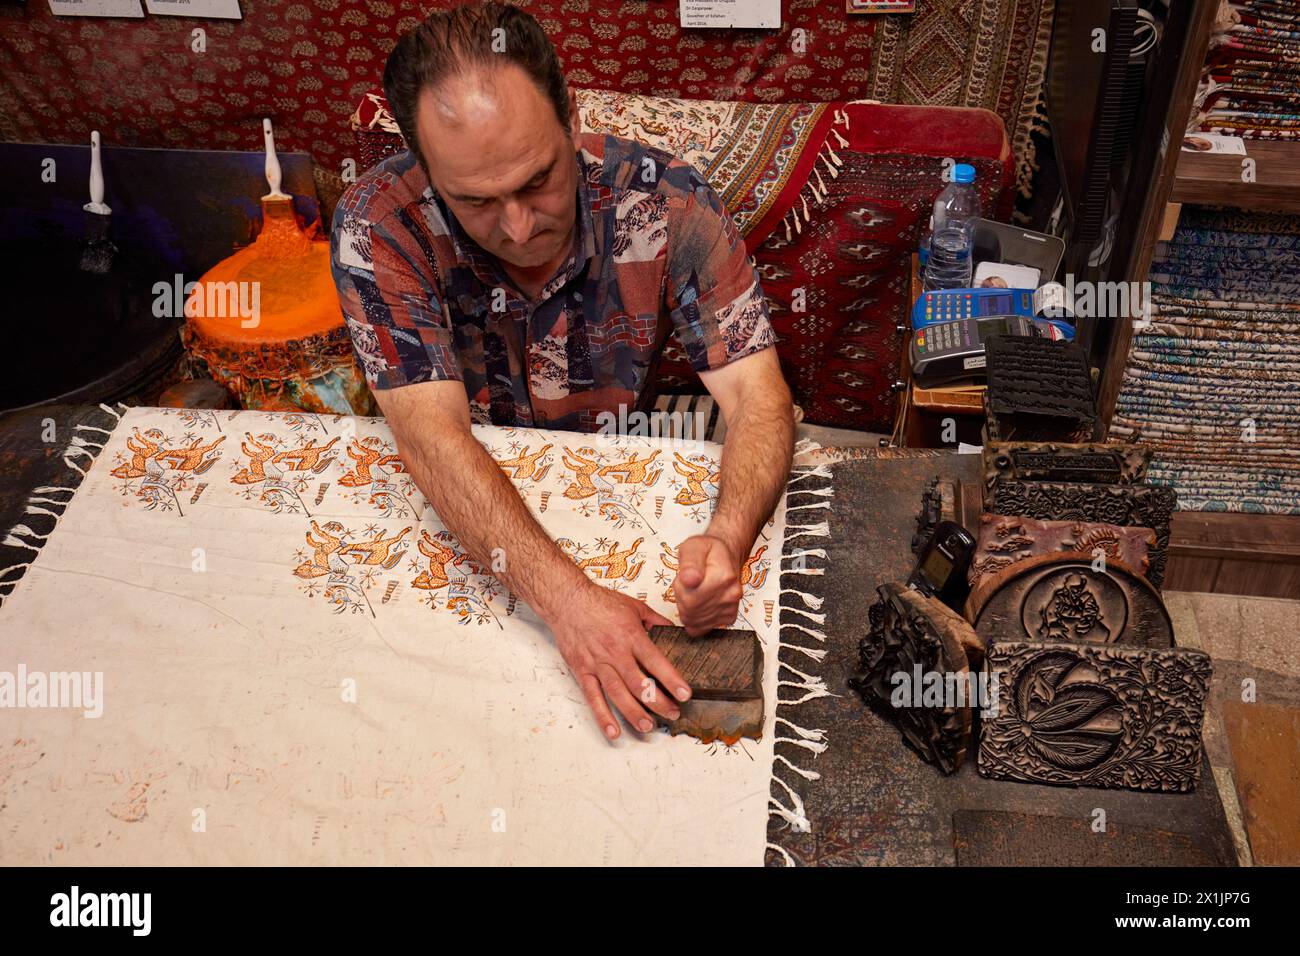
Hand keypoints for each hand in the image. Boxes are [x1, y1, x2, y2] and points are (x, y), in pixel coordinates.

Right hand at [548, 584, 691, 739]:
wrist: (567, 601)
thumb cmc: (599, 602)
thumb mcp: (634, 606)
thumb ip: (656, 621)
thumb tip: (673, 631)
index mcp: (630, 636)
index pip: (655, 662)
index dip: (671, 679)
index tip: (685, 694)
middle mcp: (615, 652)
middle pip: (639, 684)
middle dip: (658, 702)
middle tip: (673, 714)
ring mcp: (597, 664)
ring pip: (618, 694)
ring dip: (634, 713)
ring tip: (648, 727)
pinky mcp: (582, 671)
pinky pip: (593, 697)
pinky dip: (602, 716)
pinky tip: (613, 731)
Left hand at [672, 534, 742, 635]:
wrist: (726, 555)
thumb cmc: (708, 550)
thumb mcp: (694, 546)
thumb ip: (689, 562)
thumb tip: (689, 580)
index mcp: (723, 576)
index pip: (690, 597)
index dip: (680, 588)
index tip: (684, 576)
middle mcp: (731, 594)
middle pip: (690, 610)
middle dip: (682, 597)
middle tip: (687, 583)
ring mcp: (730, 608)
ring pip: (694, 621)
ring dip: (687, 608)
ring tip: (694, 590)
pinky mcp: (728, 618)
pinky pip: (701, 628)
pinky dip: (695, 618)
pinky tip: (698, 603)